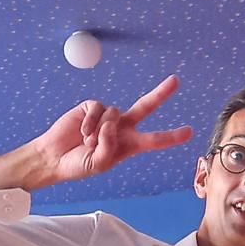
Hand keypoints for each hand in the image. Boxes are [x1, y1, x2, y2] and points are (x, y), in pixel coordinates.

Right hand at [37, 75, 192, 184]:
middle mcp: (121, 128)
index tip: (189, 133)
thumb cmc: (79, 164)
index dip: (171, 136)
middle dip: (160, 94)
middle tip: (175, 81)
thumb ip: (109, 147)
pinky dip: (90, 122)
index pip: (154, 140)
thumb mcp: (99, 164)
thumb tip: (111, 124)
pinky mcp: (91, 107)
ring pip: (114, 114)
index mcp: (128, 145)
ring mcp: (107, 116)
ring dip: (100, 131)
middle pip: (145, 107)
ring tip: (88, 143)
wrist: (55, 157)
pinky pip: (98, 109)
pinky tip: (82, 132)